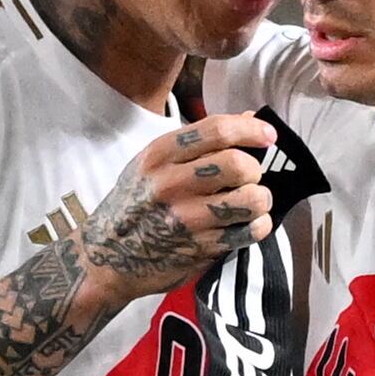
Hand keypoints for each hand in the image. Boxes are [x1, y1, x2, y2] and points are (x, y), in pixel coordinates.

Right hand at [74, 114, 277, 307]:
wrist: (106, 257)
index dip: (252, 130)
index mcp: (160, 155)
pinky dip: (258, 226)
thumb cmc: (136, 204)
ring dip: (261, 199)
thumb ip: (199, 142)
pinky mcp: (198, 248)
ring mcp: (185, 218)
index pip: (217, 130)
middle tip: (251, 177)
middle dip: (256, 170)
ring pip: (250, 200)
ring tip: (252, 201)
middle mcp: (171, 184)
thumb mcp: (153, 164)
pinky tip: (248, 223)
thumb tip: (248, 118)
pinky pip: (247, 232)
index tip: (267, 136)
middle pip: (238, 165)